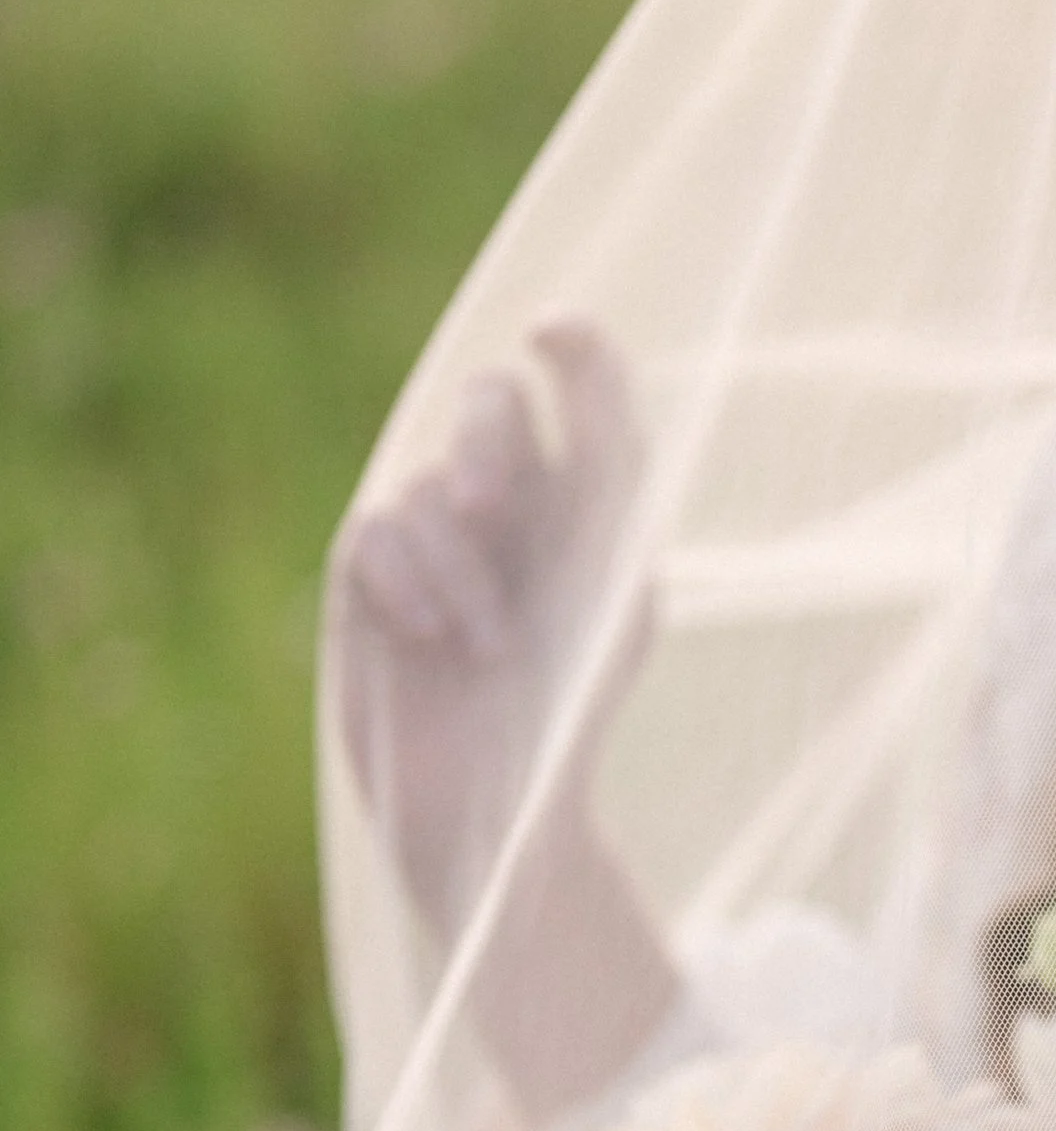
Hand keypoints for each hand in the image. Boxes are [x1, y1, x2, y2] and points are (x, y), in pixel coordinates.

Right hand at [334, 321, 640, 935]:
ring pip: (426, 484)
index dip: (570, 344)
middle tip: (485, 500)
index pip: (572, 383)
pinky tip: (432, 638)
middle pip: (487, 399)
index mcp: (577, 492)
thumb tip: (562, 336)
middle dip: (483, 437)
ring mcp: (428, 534)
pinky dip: (410, 579)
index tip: (552, 335)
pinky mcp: (365, 577)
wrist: (508, 794)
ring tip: (486, 648)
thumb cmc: (573, 690)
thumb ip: (607, 454)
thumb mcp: (614, 569)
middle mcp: (503, 498)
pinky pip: (375, 528)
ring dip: (461, 569)